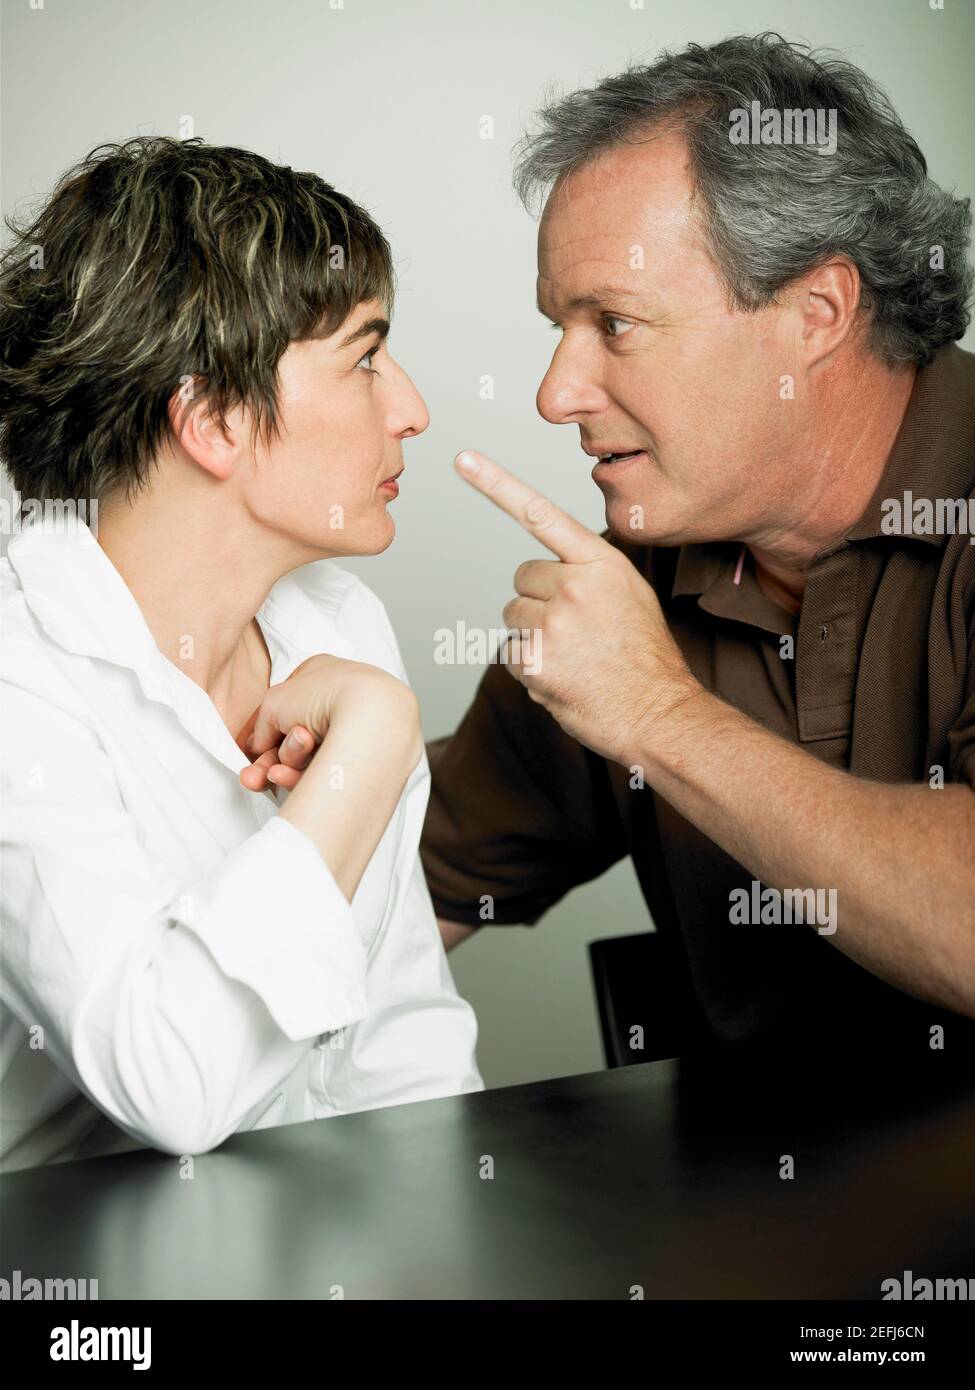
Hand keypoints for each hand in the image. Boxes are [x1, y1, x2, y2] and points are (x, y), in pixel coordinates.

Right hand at [235, 653, 420, 793]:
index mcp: (322, 673)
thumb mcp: (273, 704)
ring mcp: (357, 728)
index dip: (265, 733)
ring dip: (289, 762)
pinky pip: (328, 770)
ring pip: (310, 755)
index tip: (251, 755)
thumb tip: (256, 749)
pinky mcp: (367, 757)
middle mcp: (342, 698)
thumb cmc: (326, 697)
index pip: (286, 706)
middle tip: (251, 778)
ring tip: (282, 765)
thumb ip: (260, 727)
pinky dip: (306, 776)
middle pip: (296, 736)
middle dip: (271, 760)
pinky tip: (288, 778)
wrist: (373, 719)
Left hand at [453, 449, 701, 766]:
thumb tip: (550, 572)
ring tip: (573, 656)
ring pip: (513, 616)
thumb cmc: (645, 659)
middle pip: (521, 577)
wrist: (658, 713)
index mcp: (601, 563)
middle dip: (538, 601)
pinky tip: (563, 677)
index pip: (540, 514)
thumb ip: (590, 573)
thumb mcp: (631, 596)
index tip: (464, 459)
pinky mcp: (535, 659)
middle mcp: (575, 585)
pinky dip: (529, 668)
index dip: (496, 484)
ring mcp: (553, 623)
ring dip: (533, 637)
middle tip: (575, 631)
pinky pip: (509, 653)